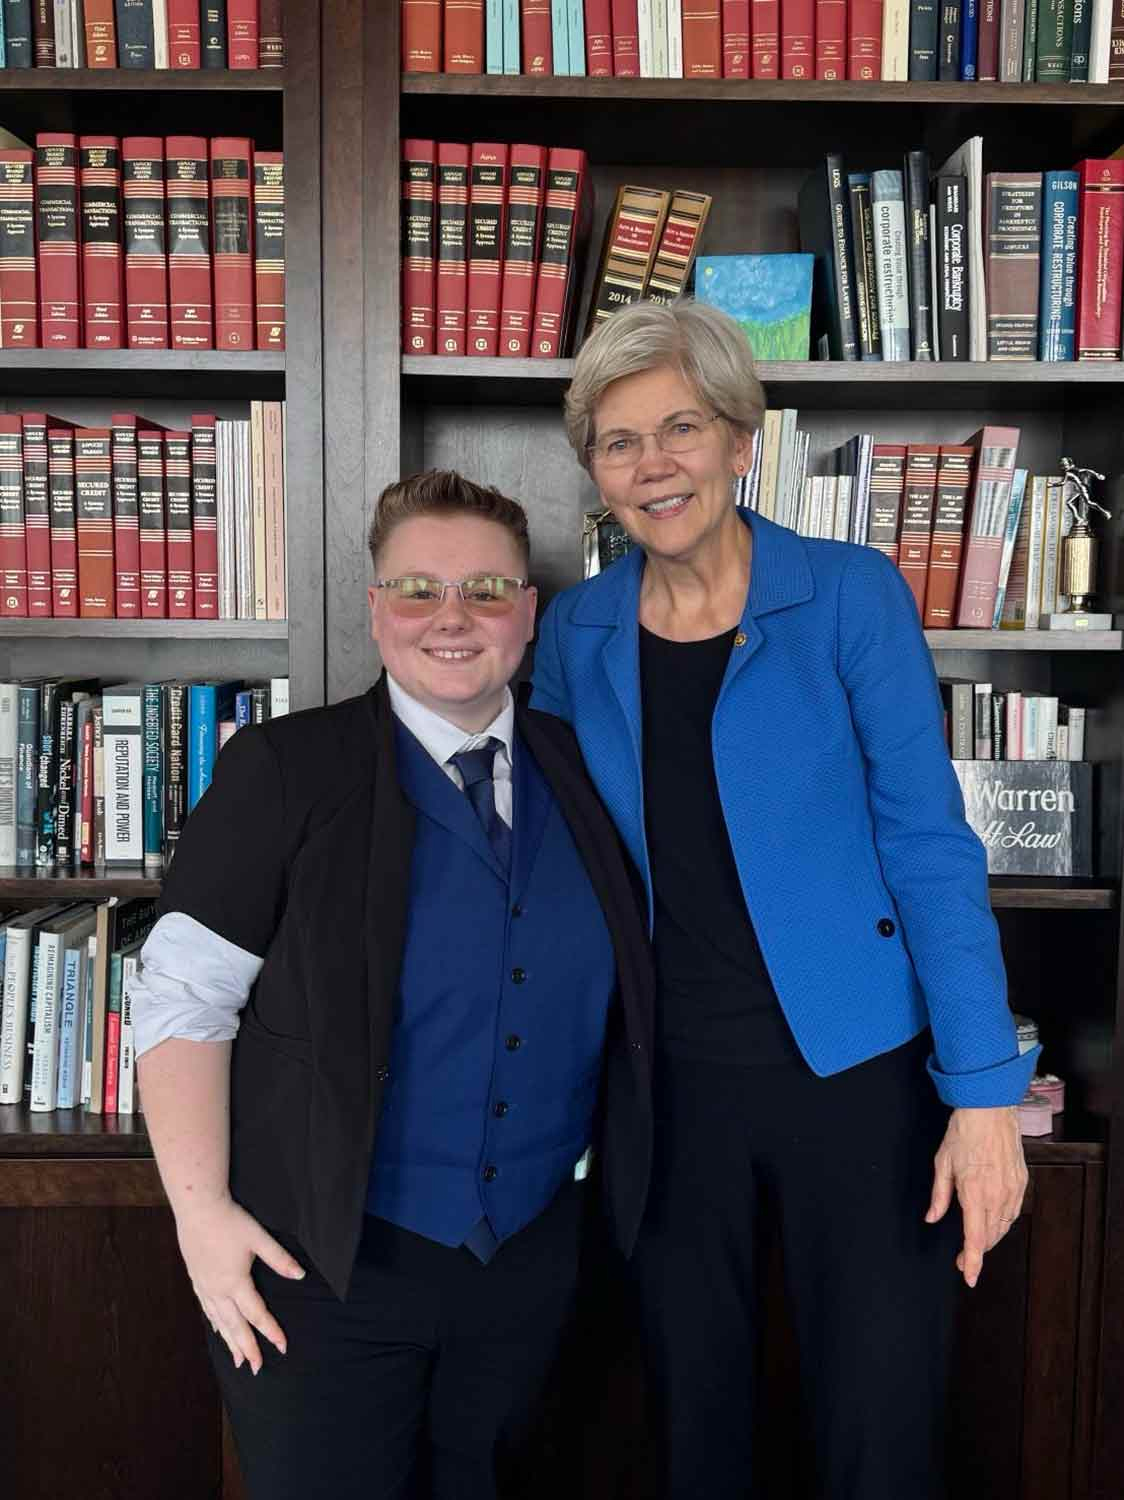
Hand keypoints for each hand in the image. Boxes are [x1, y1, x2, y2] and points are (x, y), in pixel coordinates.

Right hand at [176, 1195, 304, 1372]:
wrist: (197, 1207)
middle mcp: (218, 1290)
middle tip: (256, 1368)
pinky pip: (206, 1309)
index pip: (257, 1314)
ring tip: (237, 1360)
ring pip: (219, 1321)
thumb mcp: (259, 1238)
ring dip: (229, 1341)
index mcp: (236, 1282)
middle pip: (235, 1325)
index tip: (282, 1347)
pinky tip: (217, 1329)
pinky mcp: (196, 1278)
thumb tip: (301, 1275)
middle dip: (247, 1347)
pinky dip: (215, 1323)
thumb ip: (279, 1259)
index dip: (271, 1331)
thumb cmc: (230, 1221)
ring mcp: (205, 1286)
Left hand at [925, 1105, 1027, 1287]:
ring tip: (976, 1244)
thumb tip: (932, 1218)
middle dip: (977, 1253)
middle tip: (963, 1260)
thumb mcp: (942, 1164)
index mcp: (975, 1193)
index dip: (972, 1262)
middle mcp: (997, 1196)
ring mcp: (1012, 1190)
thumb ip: (939, 1196)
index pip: (975, 1238)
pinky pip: (1013, 1212)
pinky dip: (1003, 1223)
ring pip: (1003, 1227)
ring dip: (990, 1239)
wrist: (990, 1110)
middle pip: (990, 1237)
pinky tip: (994, 1223)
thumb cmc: (964, 1133)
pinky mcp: (1021, 1183)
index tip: (969, 1278)